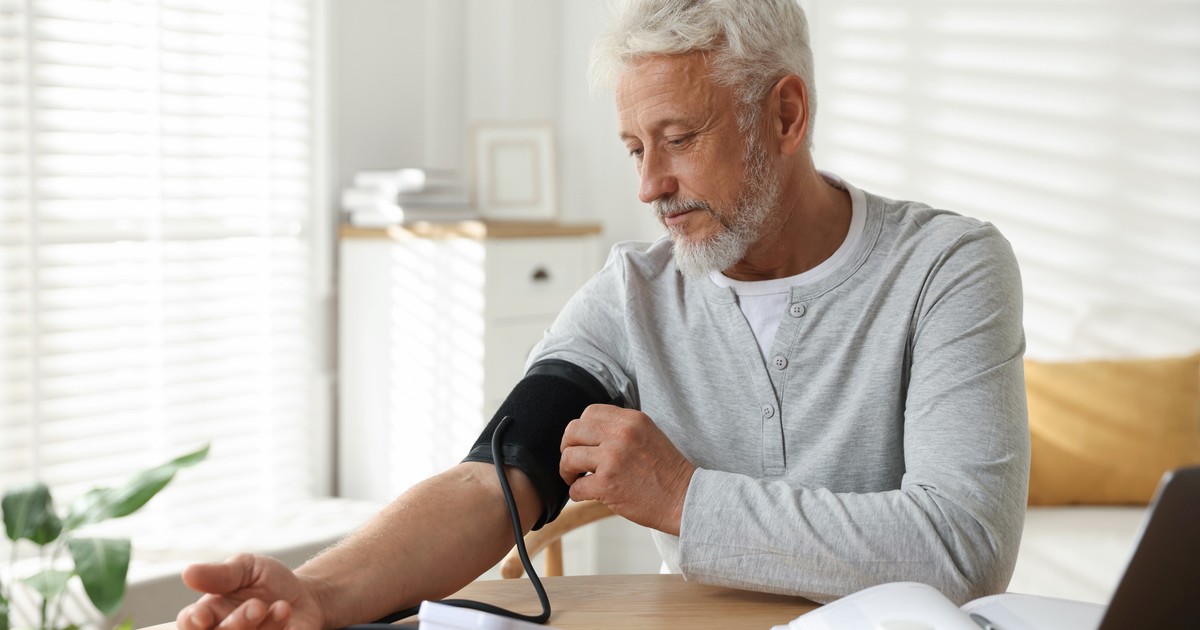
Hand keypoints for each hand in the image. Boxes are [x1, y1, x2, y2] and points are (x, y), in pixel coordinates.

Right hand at [177, 554, 324, 629]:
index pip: (188, 623)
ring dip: (264, 628)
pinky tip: (290, 620)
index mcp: (209, 613)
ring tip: (283, 607)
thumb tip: (187, 573)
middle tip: (257, 605)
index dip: (192, 622)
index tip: (203, 615)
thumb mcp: (246, 568)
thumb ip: (220, 574)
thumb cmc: (267, 581)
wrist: (304, 596)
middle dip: (237, 624)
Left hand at [559, 404, 695, 534]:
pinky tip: (587, 494)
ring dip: (567, 471)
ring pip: (569, 458)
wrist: (684, 499)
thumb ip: (621, 428)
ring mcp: (613, 458)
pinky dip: (577, 493)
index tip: (583, 444)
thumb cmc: (666, 472)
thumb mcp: (648, 434)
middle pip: (573, 431)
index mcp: (631, 419)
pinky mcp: (608, 484)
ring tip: (577, 479)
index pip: (589, 413)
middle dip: (567, 448)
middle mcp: (621, 434)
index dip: (581, 430)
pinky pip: (576, 486)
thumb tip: (587, 432)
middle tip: (573, 462)